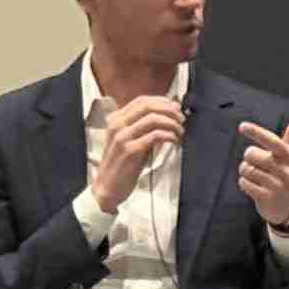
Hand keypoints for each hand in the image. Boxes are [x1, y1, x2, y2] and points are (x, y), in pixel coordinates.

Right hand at [92, 97, 187, 211]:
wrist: (107, 187)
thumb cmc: (122, 165)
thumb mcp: (130, 141)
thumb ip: (143, 127)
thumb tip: (167, 115)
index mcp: (115, 120)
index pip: (141, 100)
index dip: (162, 101)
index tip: (176, 108)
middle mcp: (117, 125)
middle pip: (148, 106)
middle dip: (169, 110)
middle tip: (182, 119)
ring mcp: (122, 137)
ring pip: (153, 119)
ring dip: (172, 123)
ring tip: (180, 132)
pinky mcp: (130, 150)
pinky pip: (155, 135)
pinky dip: (169, 135)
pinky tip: (174, 141)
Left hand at [238, 111, 288, 227]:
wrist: (286, 207)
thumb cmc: (285, 173)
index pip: (273, 141)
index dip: (257, 132)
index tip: (242, 126)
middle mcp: (286, 170)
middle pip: (251, 154)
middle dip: (249, 158)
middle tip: (260, 165)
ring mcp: (278, 185)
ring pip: (246, 169)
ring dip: (246, 172)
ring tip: (258, 177)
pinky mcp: (268, 198)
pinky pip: (244, 183)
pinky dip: (245, 184)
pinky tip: (255, 187)